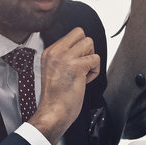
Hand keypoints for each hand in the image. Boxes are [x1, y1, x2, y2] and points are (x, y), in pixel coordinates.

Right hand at [29, 28, 99, 144]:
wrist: (53, 112)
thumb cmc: (56, 96)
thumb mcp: (54, 69)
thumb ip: (64, 56)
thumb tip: (81, 49)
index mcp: (49, 52)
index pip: (72, 35)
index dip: (79, 48)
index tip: (75, 64)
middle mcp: (55, 52)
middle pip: (80, 32)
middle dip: (86, 48)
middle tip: (82, 64)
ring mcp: (65, 57)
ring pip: (89, 42)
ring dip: (91, 58)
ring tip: (83, 73)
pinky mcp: (76, 66)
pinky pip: (96, 59)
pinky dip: (95, 71)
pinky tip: (84, 81)